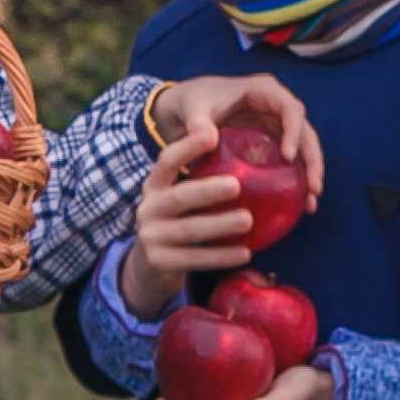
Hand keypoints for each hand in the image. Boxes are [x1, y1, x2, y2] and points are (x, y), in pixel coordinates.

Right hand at [120, 81, 324, 318]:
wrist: (152, 264)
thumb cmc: (180, 220)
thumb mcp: (182, 197)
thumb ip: (202, 180)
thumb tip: (251, 155)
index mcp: (155, 185)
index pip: (167, 160)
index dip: (187, 148)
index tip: (211, 135)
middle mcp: (148, 208)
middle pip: (178, 196)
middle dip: (207, 190)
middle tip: (237, 185)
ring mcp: (150, 236)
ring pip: (188, 230)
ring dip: (219, 225)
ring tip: (247, 220)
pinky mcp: (158, 262)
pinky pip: (193, 259)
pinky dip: (219, 257)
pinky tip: (245, 253)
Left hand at [146, 72, 324, 193]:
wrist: (190, 106)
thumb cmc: (193, 103)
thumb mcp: (193, 110)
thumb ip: (198, 123)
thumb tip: (209, 140)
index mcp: (264, 90)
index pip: (290, 108)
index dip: (295, 131)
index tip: (289, 157)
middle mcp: (277, 105)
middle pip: (305, 130)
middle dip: (312, 159)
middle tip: (313, 189)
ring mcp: (278, 123)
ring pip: (304, 147)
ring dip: (310, 174)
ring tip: (310, 203)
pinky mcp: (274, 140)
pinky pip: (291, 160)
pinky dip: (296, 180)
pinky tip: (297, 206)